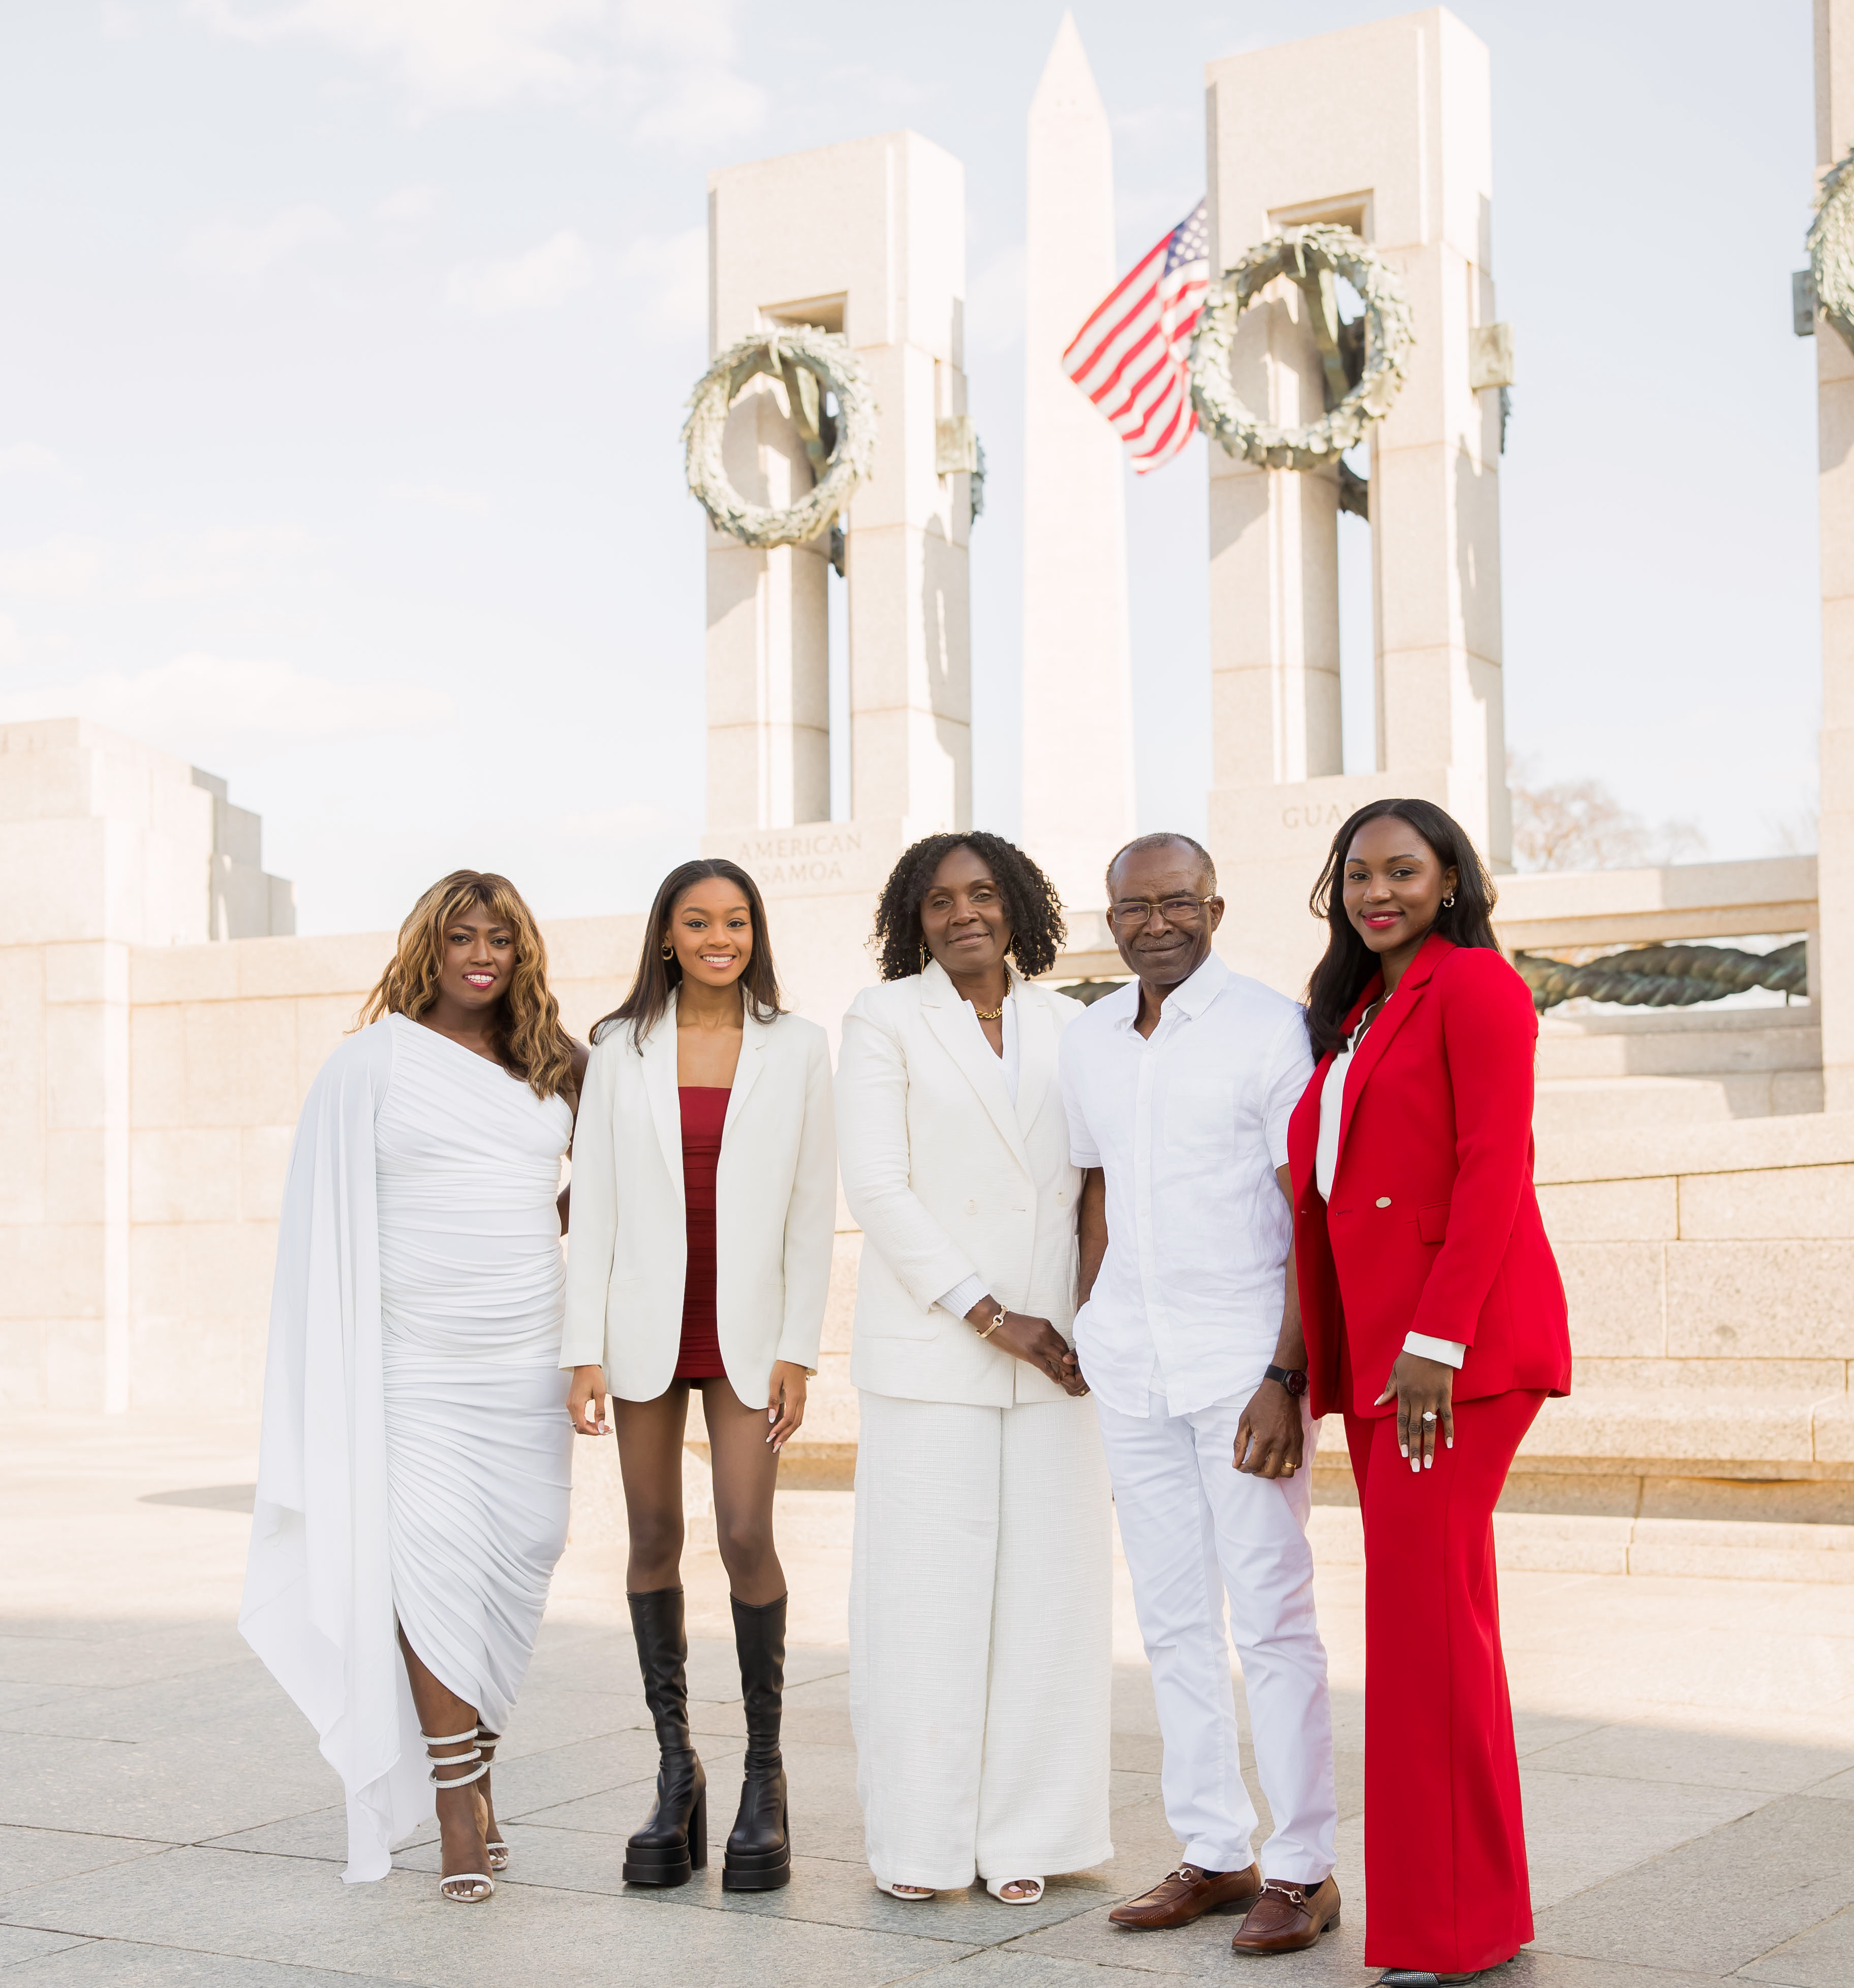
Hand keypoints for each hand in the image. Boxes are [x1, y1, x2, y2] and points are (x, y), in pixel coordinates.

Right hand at [567, 1364, 608, 1435]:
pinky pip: (578, 1416)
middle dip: (592, 1431)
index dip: (593, 1431)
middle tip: (606, 1430)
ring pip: (578, 1423)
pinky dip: (587, 1421)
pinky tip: (597, 1420)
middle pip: (579, 1427)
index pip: (582, 1425)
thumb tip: (600, 1427)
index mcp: (577, 1404)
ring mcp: (570, 1404)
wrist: (585, 1364)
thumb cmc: (593, 1376)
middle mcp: (571, 1406)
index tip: (604, 1431)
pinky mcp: (573, 1402)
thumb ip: (600, 1411)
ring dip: (590, 1427)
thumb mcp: (600, 1393)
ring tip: (604, 1426)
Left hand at [766, 1360, 807, 1451]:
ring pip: (798, 1422)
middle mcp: (802, 1400)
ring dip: (789, 1433)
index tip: (769, 1437)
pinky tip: (786, 1431)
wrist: (796, 1356)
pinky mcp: (802, 1398)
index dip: (779, 1430)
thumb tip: (772, 1419)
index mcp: (795, 1396)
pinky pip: (799, 1416)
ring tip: (780, 1444)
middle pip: (795, 1424)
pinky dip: (793, 1426)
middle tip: (774, 1448)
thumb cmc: (782, 1366)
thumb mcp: (774, 1381)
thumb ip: (772, 1400)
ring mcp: (803, 1399)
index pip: (788, 1419)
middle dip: (784, 1436)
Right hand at [967, 1300, 1088, 1395]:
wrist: (995, 1321)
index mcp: (1046, 1325)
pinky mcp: (1030, 1354)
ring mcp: (1039, 1344)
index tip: (1067, 1360)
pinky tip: (1056, 1380)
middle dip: (1069, 1362)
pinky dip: (1053, 1375)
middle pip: (1064, 1350)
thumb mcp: (1030, 1324)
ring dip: (1064, 1370)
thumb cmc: (1009, 1323)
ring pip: (1059, 1359)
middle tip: (1071, 1371)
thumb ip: (1040, 1332)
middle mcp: (1046, 1333)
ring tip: (1067, 1378)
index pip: (1062, 1341)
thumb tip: (1046, 1345)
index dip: (1067, 1353)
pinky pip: (1046, 1367)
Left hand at [1233, 1379, 1304, 1477]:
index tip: (1241, 1466)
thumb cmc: (1261, 1403)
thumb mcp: (1244, 1421)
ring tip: (1267, 1465)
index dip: (1244, 1469)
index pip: (1254, 1464)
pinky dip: (1288, 1467)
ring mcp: (1293, 1443)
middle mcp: (1281, 1444)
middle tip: (1252, 1466)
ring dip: (1275, 1472)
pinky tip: (1279, 1460)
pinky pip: (1298, 1463)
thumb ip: (1239, 1443)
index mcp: (1265, 1438)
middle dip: (1258, 1473)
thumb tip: (1235, 1463)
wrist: (1281, 1390)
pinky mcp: (1300, 1441)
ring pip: (1287, 1472)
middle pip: (1270, 1472)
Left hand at [1375, 1351, 1454, 1471]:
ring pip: (1430, 1426)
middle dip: (1415, 1449)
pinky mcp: (1445, 1395)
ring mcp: (1432, 1398)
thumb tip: (1376, 1404)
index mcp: (1403, 1394)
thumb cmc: (1411, 1356)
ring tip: (1430, 1463)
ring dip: (1430, 1445)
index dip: (1401, 1439)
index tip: (1403, 1454)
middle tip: (1416, 1467)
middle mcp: (1417, 1399)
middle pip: (1415, 1429)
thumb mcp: (1395, 1371)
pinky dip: (1448, 1430)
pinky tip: (1448, 1444)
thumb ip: (1388, 1390)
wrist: (1431, 1343)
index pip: (1401, 1421)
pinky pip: (1447, 1416)